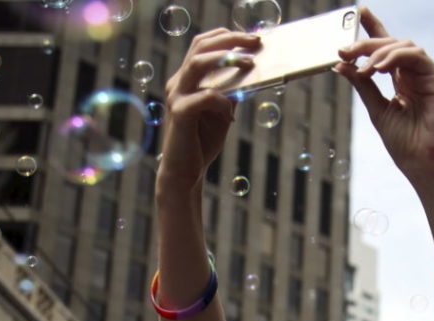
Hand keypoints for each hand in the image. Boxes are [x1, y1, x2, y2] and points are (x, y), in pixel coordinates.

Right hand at [160, 29, 260, 185]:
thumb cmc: (203, 141)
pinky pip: (205, 97)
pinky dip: (223, 100)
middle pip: (201, 47)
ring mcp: (177, 97)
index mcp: (187, 79)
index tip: (251, 36)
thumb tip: (252, 74)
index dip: (226, 36)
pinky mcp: (180, 114)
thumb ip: (230, 93)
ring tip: (249, 62)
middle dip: (231, 40)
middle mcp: (179, 83)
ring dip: (226, 59)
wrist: (186, 171)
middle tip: (256, 40)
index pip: (202, 45)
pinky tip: (231, 115)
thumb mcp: (222, 113)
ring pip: (198, 64)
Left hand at [335, 7, 433, 179]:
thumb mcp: (376, 109)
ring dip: (380, 50)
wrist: (423, 166)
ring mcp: (426, 77)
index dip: (374, 27)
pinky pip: (418, 57)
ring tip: (365, 66)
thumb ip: (362, 85)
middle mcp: (414, 76)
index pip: (386, 48)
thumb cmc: (405, 144)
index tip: (359, 13)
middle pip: (391, 44)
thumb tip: (341, 64)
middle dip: (367, 42)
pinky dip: (397, 57)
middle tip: (345, 50)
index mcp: (401, 81)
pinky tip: (380, 67)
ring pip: (405, 46)